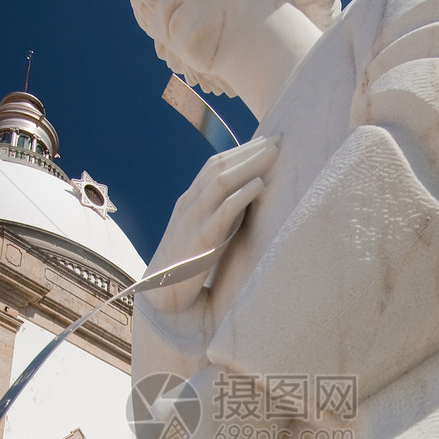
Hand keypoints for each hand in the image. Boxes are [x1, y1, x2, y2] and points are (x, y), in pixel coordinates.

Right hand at [145, 136, 279, 313]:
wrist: (161, 299)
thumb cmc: (187, 268)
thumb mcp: (202, 233)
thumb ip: (219, 216)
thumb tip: (249, 200)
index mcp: (188, 202)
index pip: (214, 166)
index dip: (240, 151)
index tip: (265, 141)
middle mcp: (188, 205)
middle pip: (219, 168)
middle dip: (248, 151)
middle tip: (277, 140)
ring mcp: (192, 222)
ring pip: (221, 183)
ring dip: (249, 165)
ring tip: (273, 154)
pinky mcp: (200, 242)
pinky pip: (222, 212)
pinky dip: (241, 196)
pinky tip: (259, 185)